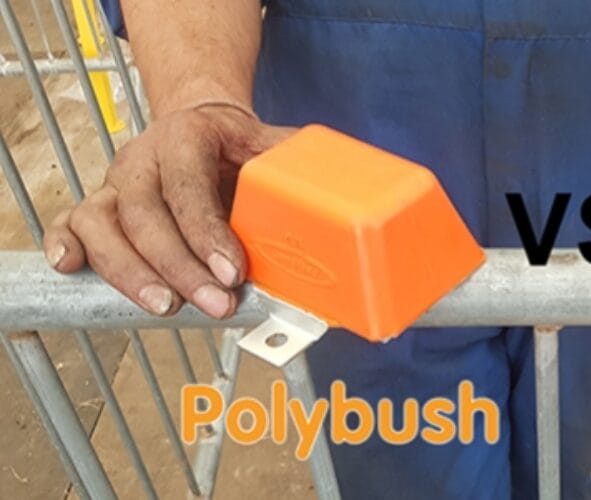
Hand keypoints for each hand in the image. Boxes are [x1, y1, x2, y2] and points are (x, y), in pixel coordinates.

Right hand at [43, 104, 295, 316]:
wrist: (205, 126)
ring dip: (129, 271)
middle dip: (179, 267)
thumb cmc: (241, 145)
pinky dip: (66, 245)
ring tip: (165, 306)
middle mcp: (142, 159)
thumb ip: (299, 173)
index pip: (187, 188)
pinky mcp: (101, 206)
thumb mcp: (273, 147)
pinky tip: (70, 269)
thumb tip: (348, 211)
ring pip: (102, 224)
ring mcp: (116, 183)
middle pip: (145, 215)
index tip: (233, 273)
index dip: (207, 234)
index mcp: (187, 137)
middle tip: (215, 304)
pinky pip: (70, 223)